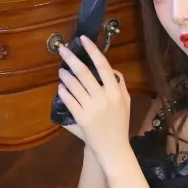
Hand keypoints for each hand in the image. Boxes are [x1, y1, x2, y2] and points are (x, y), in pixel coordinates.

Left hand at [57, 35, 130, 171]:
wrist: (114, 148)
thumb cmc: (120, 124)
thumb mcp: (126, 102)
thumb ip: (120, 85)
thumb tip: (111, 69)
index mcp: (116, 92)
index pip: (104, 66)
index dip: (92, 51)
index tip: (83, 39)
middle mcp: (104, 97)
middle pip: (85, 73)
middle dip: (71, 58)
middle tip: (62, 50)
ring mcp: (92, 108)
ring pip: (74, 86)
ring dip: (65, 75)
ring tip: (61, 70)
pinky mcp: (81, 118)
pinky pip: (69, 100)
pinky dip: (63, 92)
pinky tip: (61, 87)